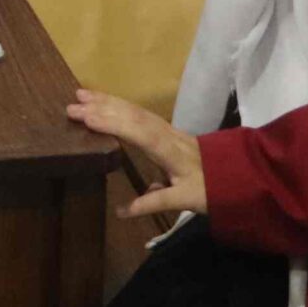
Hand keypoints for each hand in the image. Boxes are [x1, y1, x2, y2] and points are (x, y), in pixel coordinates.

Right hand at [67, 88, 206, 217]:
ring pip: (135, 109)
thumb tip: (120, 212)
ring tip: (82, 94)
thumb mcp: (184, 201)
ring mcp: (167, 127)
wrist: (235, 175)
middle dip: (102, 109)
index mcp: (171, 152)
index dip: (113, 125)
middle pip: (134, 117)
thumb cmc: (210, 189)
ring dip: (108, 101)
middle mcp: (167, 134)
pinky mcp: (165, 127)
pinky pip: (139, 111)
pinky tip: (106, 102)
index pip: (139, 134)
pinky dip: (120, 104)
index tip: (87, 119)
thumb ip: (153, 203)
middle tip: (72, 106)